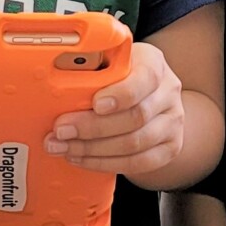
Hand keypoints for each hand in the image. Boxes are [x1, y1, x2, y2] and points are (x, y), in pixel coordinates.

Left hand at [45, 41, 184, 182]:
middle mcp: (168, 92)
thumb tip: (52, 77)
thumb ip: (91, 66)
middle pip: (136, 116)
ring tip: (64, 147)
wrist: (150, 98)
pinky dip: (105, 163)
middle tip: (61, 130)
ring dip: (93, 149)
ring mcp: (172, 122)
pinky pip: (138, 163)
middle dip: (93, 127)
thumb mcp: (109, 61)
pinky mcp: (170, 148)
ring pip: (135, 143)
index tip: (95, 104)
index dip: (121, 94)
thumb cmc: (120, 76)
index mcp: (153, 64)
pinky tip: (81, 159)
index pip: (145, 78)